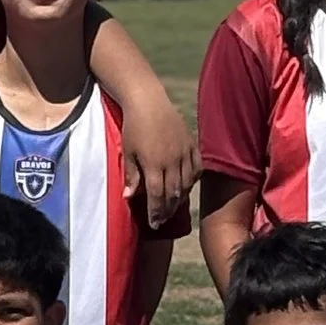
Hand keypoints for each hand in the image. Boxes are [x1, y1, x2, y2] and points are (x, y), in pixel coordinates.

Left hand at [118, 87, 195, 228]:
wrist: (148, 100)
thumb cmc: (133, 126)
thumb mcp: (128, 152)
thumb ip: (131, 176)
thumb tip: (129, 198)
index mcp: (154, 164)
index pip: (158, 196)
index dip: (156, 212)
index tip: (154, 223)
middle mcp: (172, 160)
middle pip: (174, 193)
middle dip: (167, 209)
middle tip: (162, 219)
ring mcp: (184, 152)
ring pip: (187, 183)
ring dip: (180, 198)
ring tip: (173, 206)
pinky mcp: (192, 143)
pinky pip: (198, 167)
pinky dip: (193, 180)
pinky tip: (187, 186)